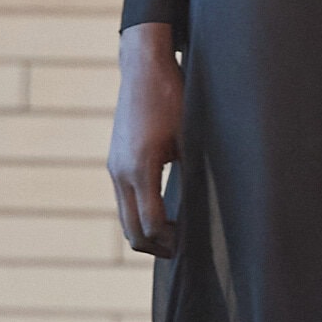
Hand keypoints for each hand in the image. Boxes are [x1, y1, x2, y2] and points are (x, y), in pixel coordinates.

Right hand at [109, 22, 182, 256]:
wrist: (144, 70)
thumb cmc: (174, 100)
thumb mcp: (191, 138)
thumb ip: (194, 173)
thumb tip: (208, 208)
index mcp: (141, 168)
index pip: (151, 223)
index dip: (171, 241)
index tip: (191, 245)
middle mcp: (121, 172)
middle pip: (131, 230)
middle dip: (155, 246)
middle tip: (182, 251)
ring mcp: (114, 167)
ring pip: (124, 217)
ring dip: (146, 232)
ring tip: (175, 236)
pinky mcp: (114, 161)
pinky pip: (123, 200)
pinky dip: (139, 214)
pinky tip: (164, 213)